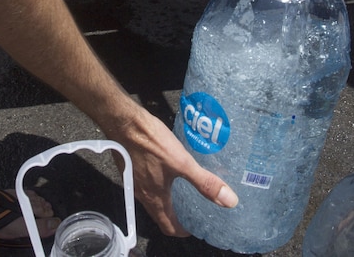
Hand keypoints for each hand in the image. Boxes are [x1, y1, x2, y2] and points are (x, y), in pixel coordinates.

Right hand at [106, 107, 237, 235]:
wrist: (125, 122)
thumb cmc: (152, 143)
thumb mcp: (182, 162)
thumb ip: (204, 182)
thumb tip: (229, 200)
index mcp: (155, 198)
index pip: (168, 227)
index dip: (184, 230)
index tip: (197, 226)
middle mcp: (143, 194)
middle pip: (161, 215)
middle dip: (178, 216)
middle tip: (195, 208)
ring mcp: (135, 182)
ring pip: (154, 199)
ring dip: (169, 200)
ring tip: (186, 190)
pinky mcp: (132, 168)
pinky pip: (148, 185)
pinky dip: (161, 185)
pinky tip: (171, 171)